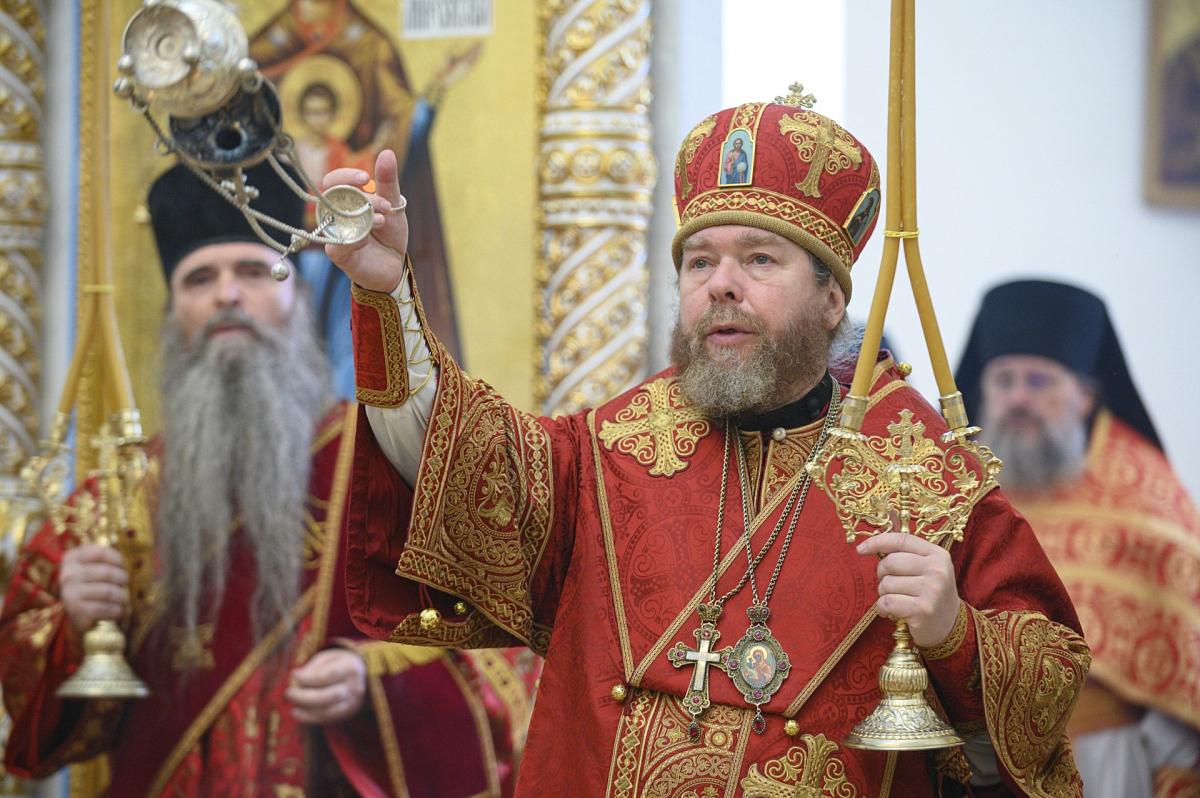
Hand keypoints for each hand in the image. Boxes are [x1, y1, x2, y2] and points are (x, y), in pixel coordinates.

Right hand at [60, 545, 129, 632]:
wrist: (78, 612)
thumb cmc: (91, 584)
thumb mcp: (93, 566)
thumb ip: (105, 559)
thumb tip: (126, 563)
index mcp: (72, 558)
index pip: (100, 553)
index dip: (117, 559)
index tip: (122, 567)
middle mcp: (68, 575)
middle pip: (106, 573)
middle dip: (123, 579)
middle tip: (126, 585)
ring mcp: (70, 593)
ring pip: (108, 591)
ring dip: (122, 596)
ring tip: (124, 599)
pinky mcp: (76, 610)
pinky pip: (104, 608)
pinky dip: (117, 609)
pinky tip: (119, 610)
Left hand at [286, 648, 366, 724]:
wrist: (361, 674)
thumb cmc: (339, 662)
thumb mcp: (328, 657)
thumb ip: (314, 667)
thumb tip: (297, 679)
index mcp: (351, 668)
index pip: (326, 677)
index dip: (307, 678)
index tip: (294, 674)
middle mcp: (355, 687)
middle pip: (326, 696)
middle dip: (304, 696)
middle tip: (289, 692)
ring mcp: (353, 703)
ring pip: (326, 711)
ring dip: (305, 709)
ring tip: (292, 705)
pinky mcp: (347, 714)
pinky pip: (326, 720)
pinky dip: (308, 718)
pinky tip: (296, 713)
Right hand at [323, 149, 408, 293]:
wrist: (394, 264)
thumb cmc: (389, 232)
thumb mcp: (393, 205)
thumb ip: (388, 182)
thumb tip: (387, 153)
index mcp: (346, 199)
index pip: (334, 181)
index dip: (345, 176)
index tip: (365, 177)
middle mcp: (335, 214)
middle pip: (330, 197)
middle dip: (359, 197)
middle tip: (384, 205)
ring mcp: (334, 233)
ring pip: (334, 219)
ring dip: (359, 217)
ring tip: (381, 221)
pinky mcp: (338, 254)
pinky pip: (336, 245)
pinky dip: (353, 240)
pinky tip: (366, 239)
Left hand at [857, 533, 959, 648]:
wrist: (949, 627)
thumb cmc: (930, 594)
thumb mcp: (926, 569)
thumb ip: (906, 554)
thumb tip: (869, 545)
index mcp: (937, 555)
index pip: (902, 540)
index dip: (878, 542)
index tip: (861, 549)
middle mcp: (937, 570)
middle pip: (890, 562)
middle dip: (881, 574)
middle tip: (889, 584)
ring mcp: (932, 590)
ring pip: (887, 583)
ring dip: (883, 593)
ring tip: (896, 599)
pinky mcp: (923, 610)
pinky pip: (887, 602)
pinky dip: (882, 608)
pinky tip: (889, 612)